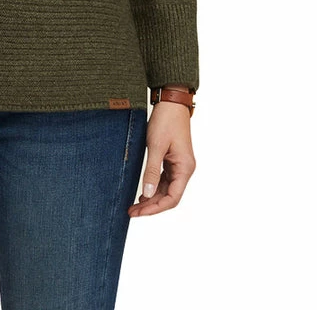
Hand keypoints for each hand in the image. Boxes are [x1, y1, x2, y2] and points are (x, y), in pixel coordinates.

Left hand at [128, 101, 195, 217]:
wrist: (171, 103)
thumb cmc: (166, 121)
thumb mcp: (156, 146)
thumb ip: (152, 171)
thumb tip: (147, 194)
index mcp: (185, 168)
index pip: (172, 198)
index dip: (156, 208)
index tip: (139, 213)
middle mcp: (185, 169)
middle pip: (169, 197)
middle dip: (151, 206)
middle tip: (131, 212)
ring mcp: (179, 165)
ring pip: (166, 190)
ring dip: (151, 199)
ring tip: (134, 206)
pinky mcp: (173, 160)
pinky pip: (165, 180)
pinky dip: (154, 188)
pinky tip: (143, 193)